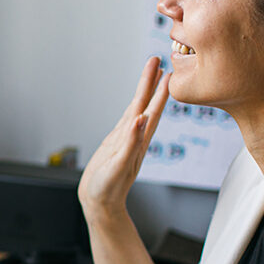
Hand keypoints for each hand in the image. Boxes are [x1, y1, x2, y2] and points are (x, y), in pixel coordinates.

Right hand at [78, 57, 168, 216]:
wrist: (100, 204)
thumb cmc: (107, 189)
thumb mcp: (118, 166)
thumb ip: (130, 143)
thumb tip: (141, 119)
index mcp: (137, 141)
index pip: (150, 109)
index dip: (157, 90)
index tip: (163, 69)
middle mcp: (135, 138)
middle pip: (145, 104)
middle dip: (152, 82)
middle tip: (157, 59)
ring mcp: (127, 140)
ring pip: (138, 109)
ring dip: (145, 91)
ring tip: (151, 73)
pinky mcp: (117, 144)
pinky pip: (128, 120)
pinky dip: (133, 107)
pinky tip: (136, 102)